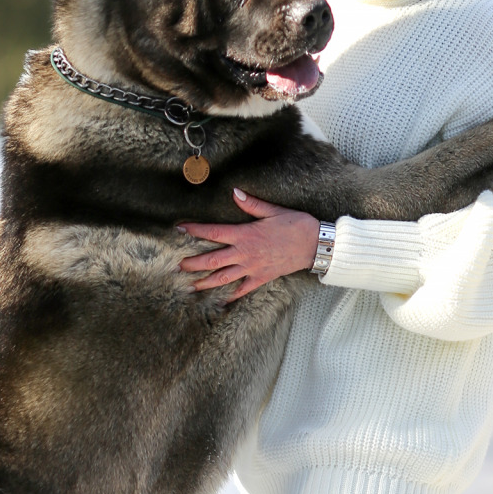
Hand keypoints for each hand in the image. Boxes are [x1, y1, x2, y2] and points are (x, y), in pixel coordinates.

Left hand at [177, 189, 320, 299]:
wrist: (315, 245)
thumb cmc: (296, 225)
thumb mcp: (273, 211)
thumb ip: (251, 204)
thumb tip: (235, 192)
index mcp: (245, 234)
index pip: (214, 232)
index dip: (195, 230)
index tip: (180, 229)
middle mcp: (245, 253)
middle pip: (213, 260)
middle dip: (193, 263)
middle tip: (177, 266)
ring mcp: (252, 268)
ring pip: (223, 277)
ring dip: (205, 282)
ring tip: (190, 286)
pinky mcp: (262, 278)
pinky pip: (243, 289)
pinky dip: (231, 295)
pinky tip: (220, 301)